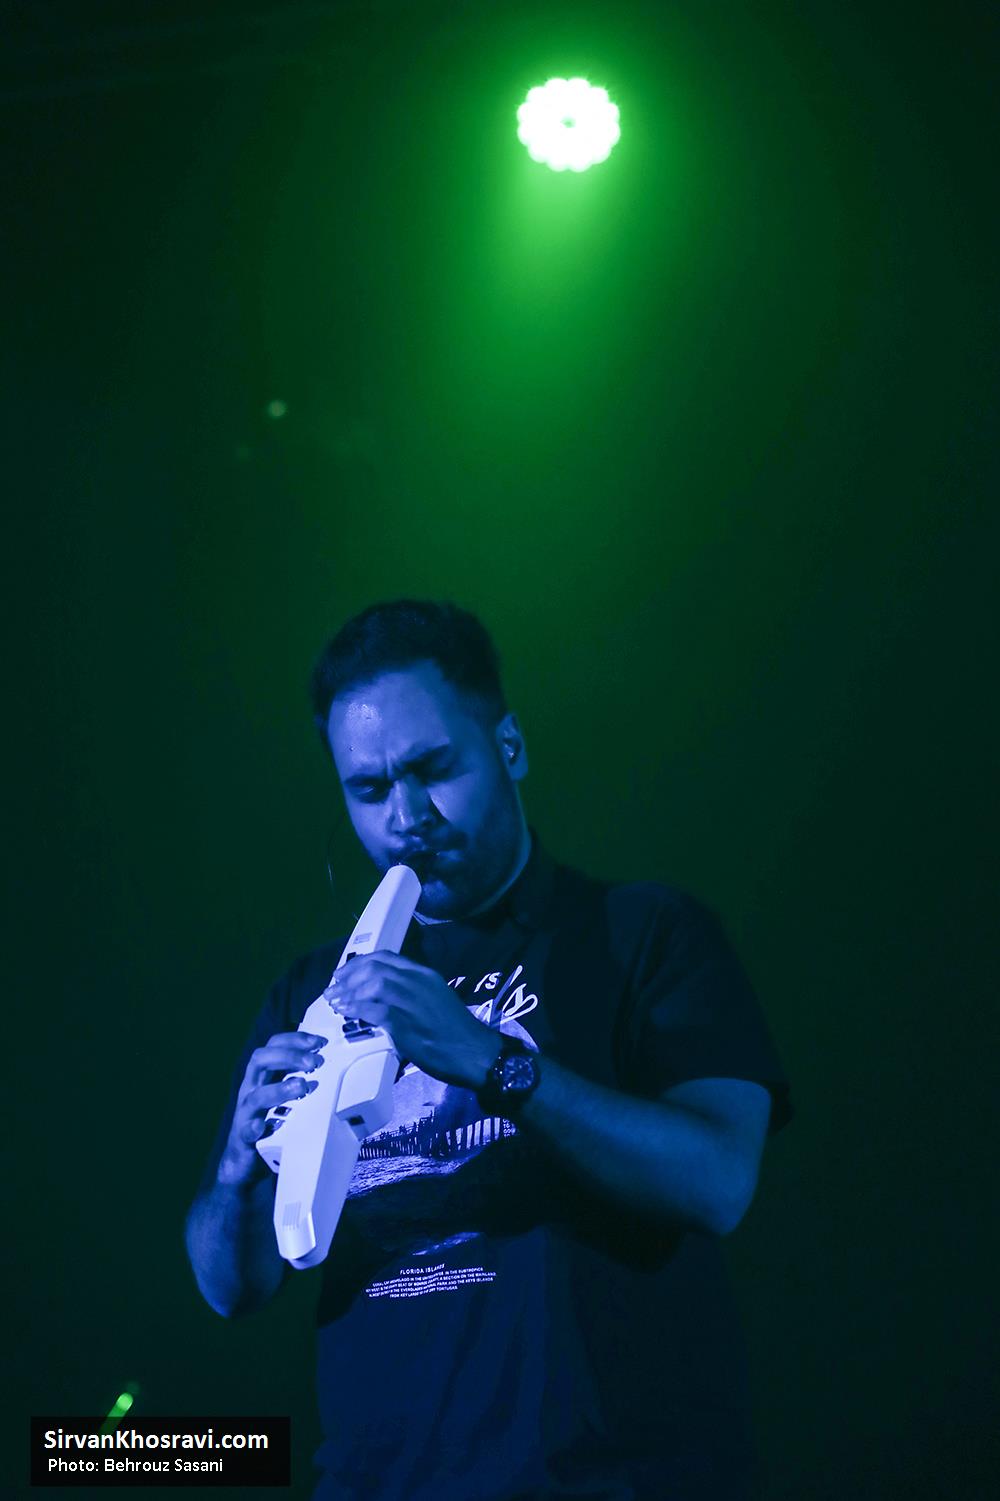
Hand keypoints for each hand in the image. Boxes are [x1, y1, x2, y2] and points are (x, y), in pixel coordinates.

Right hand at [217, 1029, 328, 1187]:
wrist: (243, 1160)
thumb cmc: (269, 1121)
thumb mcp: (286, 1095)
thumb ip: (303, 1079)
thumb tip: (336, 1068)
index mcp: (264, 1076)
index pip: (274, 1045)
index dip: (295, 1039)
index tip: (319, 1043)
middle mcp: (252, 1089)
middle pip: (260, 1060)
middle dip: (288, 1056)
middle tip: (314, 1063)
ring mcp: (246, 1113)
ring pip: (256, 1095)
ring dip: (279, 1089)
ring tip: (301, 1087)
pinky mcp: (244, 1138)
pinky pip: (247, 1131)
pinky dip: (255, 1127)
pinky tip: (265, 1126)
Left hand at [325, 951, 499, 1089]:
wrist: (474, 1052)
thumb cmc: (453, 1030)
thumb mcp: (433, 1000)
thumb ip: (409, 993)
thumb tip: (380, 995)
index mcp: (424, 975)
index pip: (386, 957)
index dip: (360, 962)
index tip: (344, 972)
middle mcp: (418, 982)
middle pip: (375, 967)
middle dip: (349, 976)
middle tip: (334, 987)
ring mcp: (413, 1002)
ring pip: (374, 984)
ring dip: (349, 992)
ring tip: (336, 1000)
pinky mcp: (407, 1024)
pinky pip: (375, 1010)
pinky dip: (356, 1009)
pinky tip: (346, 1012)